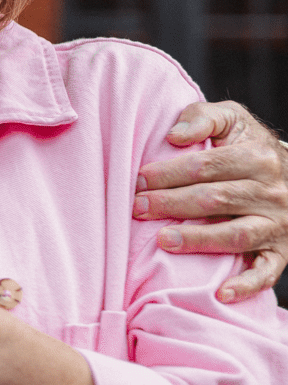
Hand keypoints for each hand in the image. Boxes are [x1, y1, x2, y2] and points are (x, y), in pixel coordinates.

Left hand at [135, 100, 287, 301]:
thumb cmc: (245, 145)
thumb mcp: (231, 119)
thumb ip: (202, 118)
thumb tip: (174, 135)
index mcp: (257, 157)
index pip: (206, 166)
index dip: (169, 173)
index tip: (137, 180)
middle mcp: (272, 192)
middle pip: (215, 199)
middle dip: (172, 204)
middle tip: (137, 208)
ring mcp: (278, 224)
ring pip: (237, 234)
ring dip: (199, 240)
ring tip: (163, 240)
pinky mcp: (281, 251)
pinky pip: (267, 272)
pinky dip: (246, 284)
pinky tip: (222, 293)